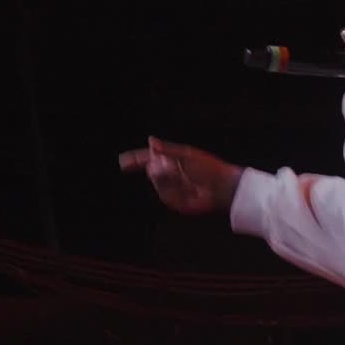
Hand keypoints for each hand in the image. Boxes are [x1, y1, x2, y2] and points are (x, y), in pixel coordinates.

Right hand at [115, 136, 240, 215]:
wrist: (221, 187)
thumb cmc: (207, 167)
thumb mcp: (186, 155)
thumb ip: (167, 150)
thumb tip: (150, 141)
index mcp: (170, 160)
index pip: (148, 159)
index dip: (135, 160)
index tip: (123, 162)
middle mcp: (169, 175)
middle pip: (152, 172)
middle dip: (160, 170)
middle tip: (172, 167)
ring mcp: (172, 189)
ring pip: (158, 185)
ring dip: (168, 181)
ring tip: (182, 177)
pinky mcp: (176, 202)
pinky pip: (166, 197)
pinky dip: (174, 193)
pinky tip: (187, 191)